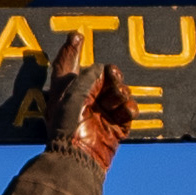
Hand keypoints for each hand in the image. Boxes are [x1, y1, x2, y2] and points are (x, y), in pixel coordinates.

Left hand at [41, 35, 136, 169]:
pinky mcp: (115, 128)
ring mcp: (100, 114)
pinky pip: (127, 112)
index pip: (68, 65)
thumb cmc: (69, 126)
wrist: (78, 157)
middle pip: (101, 77)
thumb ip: (91, 75)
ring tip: (120, 97)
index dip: (72, 50)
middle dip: (110, 74)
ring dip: (121, 91)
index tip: (77, 36)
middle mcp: (82, 101)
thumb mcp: (75, 93)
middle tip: (113, 74)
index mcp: (66, 91)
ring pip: (117, 92)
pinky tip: (127, 110)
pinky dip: (129, 109)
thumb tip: (104, 70)